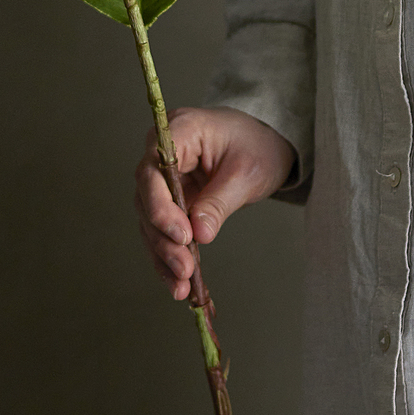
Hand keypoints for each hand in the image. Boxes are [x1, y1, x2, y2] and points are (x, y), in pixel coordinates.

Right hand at [134, 106, 295, 299]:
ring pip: (149, 218)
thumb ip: (219, 202)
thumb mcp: (246, 172)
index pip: (154, 169)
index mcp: (180, 129)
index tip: (182, 235)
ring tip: (182, 285)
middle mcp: (162, 151)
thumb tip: (199, 235)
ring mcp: (164, 175)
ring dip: (163, 253)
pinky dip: (168, 255)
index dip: (161, 205)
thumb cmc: (258, 144)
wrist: (267, 140)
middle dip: (163, 237)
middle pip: (147, 196)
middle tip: (184, 269)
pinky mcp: (170, 197)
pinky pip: (162, 227)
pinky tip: (178, 283)